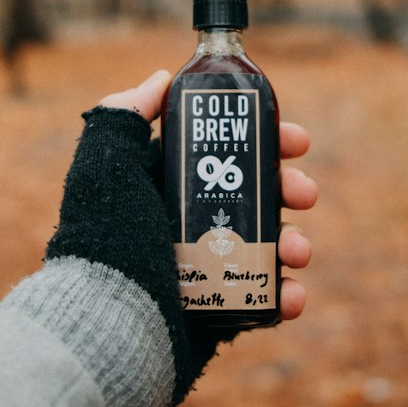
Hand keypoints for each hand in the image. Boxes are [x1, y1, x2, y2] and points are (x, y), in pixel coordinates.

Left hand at [102, 68, 315, 320]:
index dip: (266, 140)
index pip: (223, 152)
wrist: (104, 326)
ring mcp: (206, 270)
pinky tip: (291, 294)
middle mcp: (186, 225)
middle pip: (256, 196)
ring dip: (295, 242)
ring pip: (267, 246)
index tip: (297, 140)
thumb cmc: (105, 241)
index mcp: (164, 186)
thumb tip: (159, 80)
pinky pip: (263, 300)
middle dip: (289, 189)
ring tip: (297, 250)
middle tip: (303, 194)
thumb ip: (124, 116)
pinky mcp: (217, 313)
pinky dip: (286, 296)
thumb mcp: (106, 166)